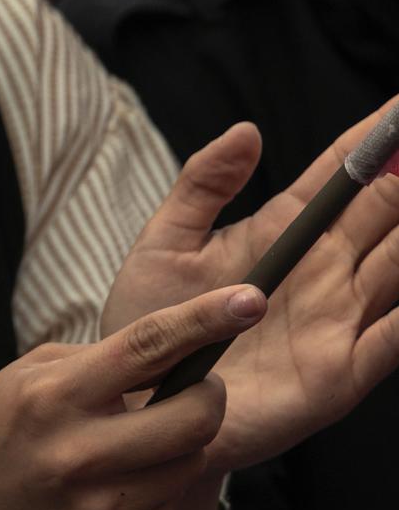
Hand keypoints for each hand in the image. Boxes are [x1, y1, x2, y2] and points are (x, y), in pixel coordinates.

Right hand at [0, 285, 262, 509]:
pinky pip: (173, 499)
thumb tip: (173, 351)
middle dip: (209, 395)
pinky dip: (160, 481)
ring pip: (191, 458)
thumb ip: (96, 363)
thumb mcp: (24, 381)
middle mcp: (79, 451)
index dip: (204, 320)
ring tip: (139, 440)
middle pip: (196, 414)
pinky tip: (120, 480)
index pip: (146, 346)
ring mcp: (102, 503)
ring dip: (182, 441)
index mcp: (52, 396)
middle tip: (192, 389)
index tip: (249, 300)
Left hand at [106, 108, 398, 473]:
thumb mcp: (166, 241)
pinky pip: (393, 340)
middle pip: (385, 213)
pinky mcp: (339, 373)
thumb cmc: (151, 322)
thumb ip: (203, 185)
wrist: (137, 401)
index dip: (373, 142)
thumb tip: (247, 130)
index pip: (341, 177)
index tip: (398, 107)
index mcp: (283, 233)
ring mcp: (338, 319)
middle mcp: (323, 271)